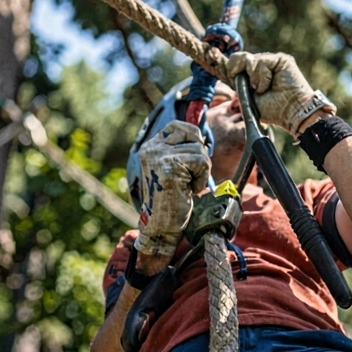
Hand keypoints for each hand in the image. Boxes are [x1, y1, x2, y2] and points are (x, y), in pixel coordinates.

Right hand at [133, 121, 208, 256]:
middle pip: (192, 135)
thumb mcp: (173, 168)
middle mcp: (151, 148)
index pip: (177, 125)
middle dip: (200, 156)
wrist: (162, 225)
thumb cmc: (172, 199)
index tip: (196, 154)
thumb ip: (180, 150)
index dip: (193, 135)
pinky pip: (201, 162)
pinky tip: (190, 190)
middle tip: (192, 175)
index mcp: (150, 147)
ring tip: (188, 185)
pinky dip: (202, 178)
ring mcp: (158, 156)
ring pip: (199, 149)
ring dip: (201, 170)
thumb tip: (201, 135)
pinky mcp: (169, 166)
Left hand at [225, 52, 333, 135]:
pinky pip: (261, 62)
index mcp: (252, 75)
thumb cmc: (272, 110)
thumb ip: (239, 86)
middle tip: (247, 86)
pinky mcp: (280, 59)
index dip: (228, 64)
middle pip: (239, 57)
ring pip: (249, 60)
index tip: (217, 61)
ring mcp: (270, 61)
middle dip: (237, 70)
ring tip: (263, 89)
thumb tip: (230, 73)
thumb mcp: (249, 99)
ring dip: (253, 79)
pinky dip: (262, 77)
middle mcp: (261, 66)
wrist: (290, 112)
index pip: (236, 63)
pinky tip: (269, 84)